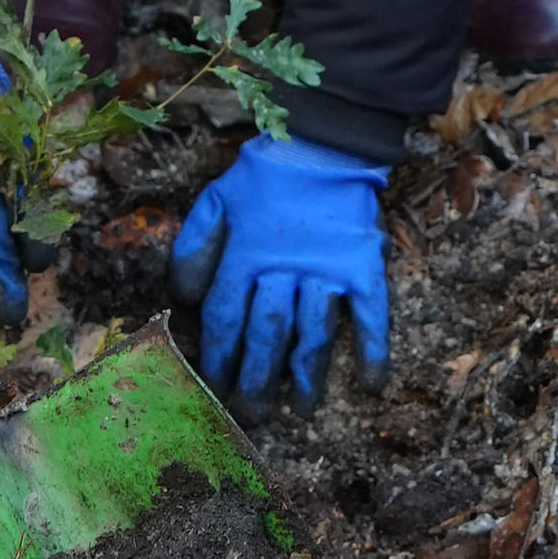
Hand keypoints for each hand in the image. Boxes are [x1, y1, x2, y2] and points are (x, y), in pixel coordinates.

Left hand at [171, 133, 389, 404]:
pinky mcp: (363, 267)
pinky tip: (371, 384)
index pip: (224, 317)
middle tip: (251, 416)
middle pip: (265, 335)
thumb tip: (184, 296)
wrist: (325, 143)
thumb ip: (195, 244)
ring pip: (313, 334)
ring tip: (302, 410)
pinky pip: (371, 315)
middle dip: (256, 380)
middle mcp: (284, 270)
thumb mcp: (216, 198)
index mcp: (245, 255)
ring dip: (306, 376)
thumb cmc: (265, 174)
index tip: (214, 385)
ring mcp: (326, 271)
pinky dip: (373, 350)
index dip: (218, 355)